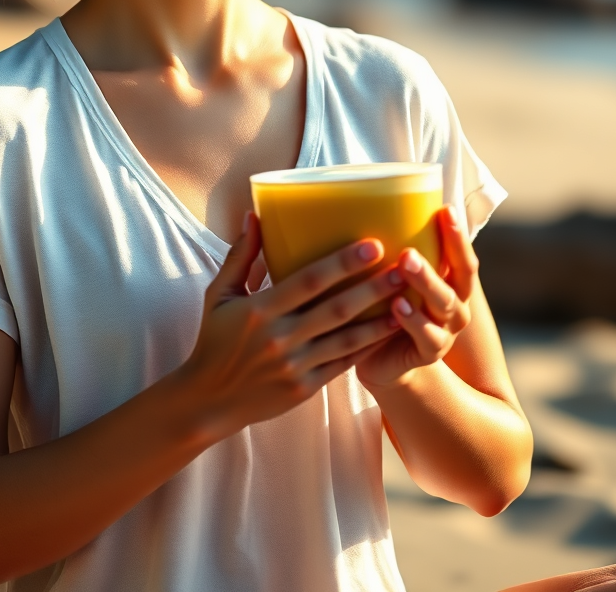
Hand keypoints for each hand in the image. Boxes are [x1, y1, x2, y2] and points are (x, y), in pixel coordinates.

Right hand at [180, 213, 402, 439]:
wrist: (208, 399)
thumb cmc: (214, 339)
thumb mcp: (219, 294)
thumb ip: (241, 256)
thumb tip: (254, 215)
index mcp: (260, 310)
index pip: (308, 281)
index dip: (342, 263)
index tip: (371, 245)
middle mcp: (280, 338)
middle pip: (336, 309)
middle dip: (372, 288)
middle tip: (402, 268)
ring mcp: (295, 366)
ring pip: (346, 339)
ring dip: (380, 319)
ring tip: (407, 299)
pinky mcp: (305, 388)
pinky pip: (342, 364)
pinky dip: (366, 347)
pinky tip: (387, 331)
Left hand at [352, 204, 478, 390]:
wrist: (380, 360)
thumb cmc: (383, 309)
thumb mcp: (389, 278)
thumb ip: (389, 251)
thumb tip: (359, 205)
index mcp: (449, 283)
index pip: (461, 255)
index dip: (457, 234)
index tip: (445, 208)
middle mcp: (453, 305)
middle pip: (459, 277)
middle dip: (447, 252)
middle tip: (419, 232)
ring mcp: (445, 330)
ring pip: (444, 304)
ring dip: (426, 282)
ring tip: (405, 264)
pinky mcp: (429, 353)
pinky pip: (428, 337)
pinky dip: (414, 321)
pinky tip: (396, 307)